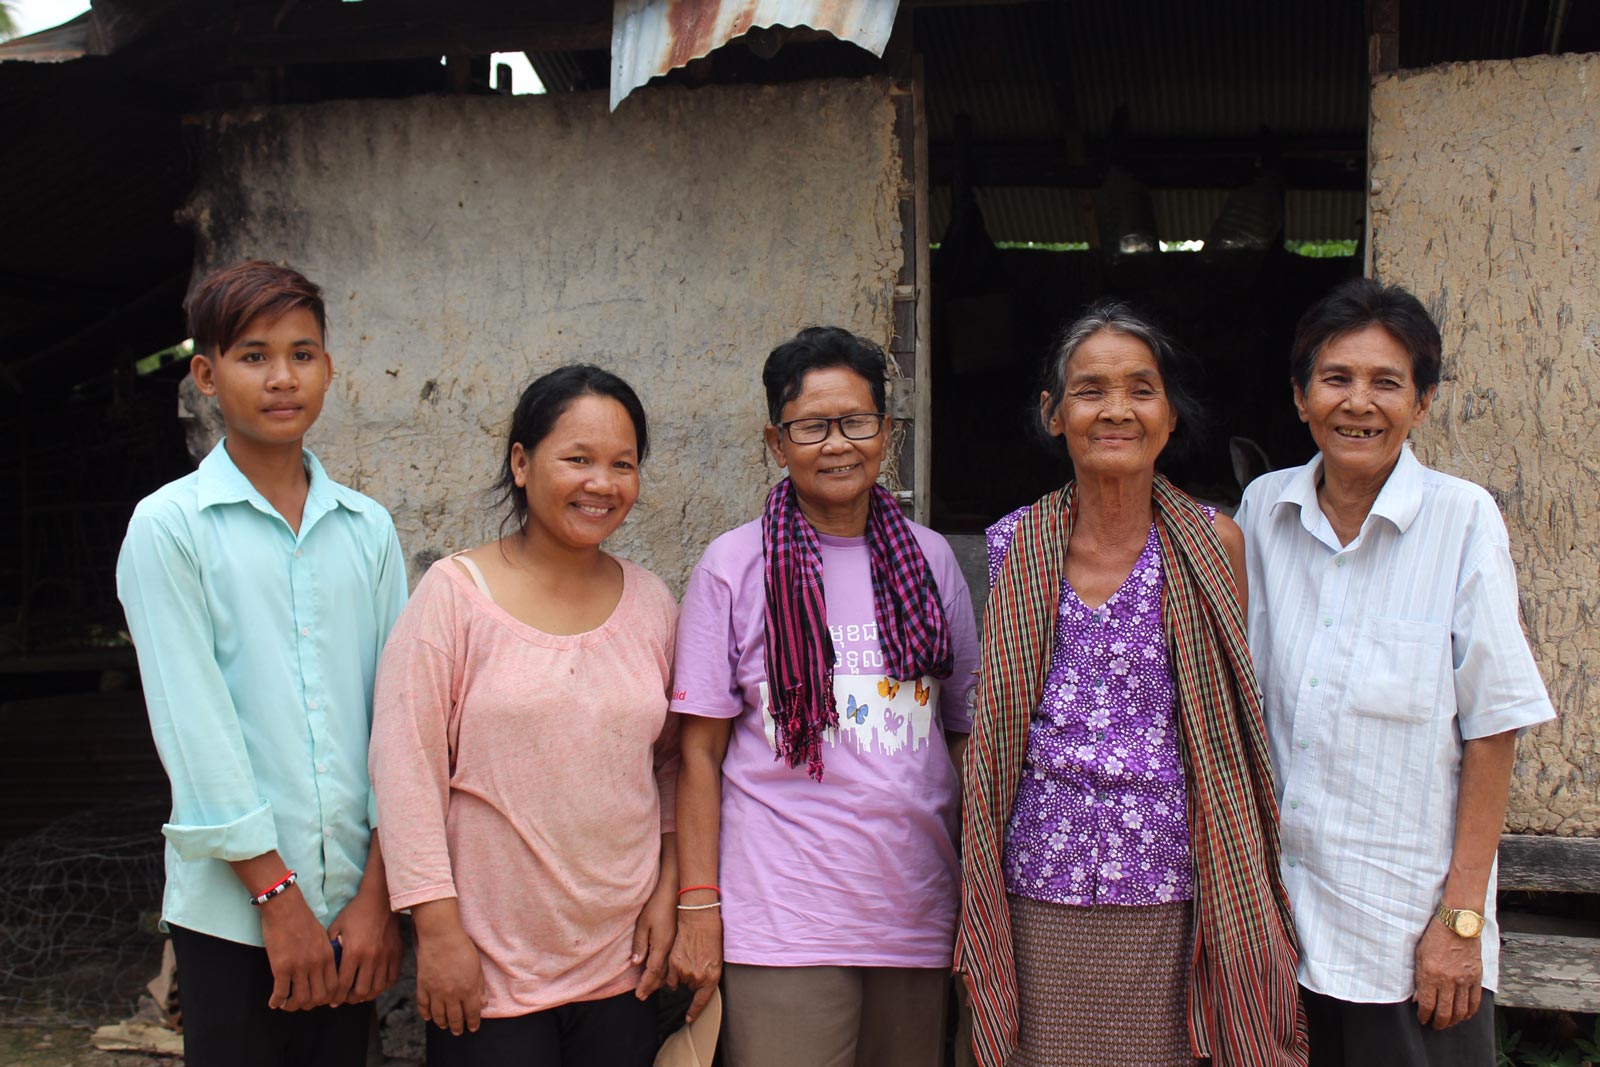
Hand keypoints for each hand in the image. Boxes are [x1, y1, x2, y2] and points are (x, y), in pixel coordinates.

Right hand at [258, 886, 338, 1010]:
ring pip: (300, 999)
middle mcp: (316, 963)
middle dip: (309, 1004)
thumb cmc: (301, 919)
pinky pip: (280, 993)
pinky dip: (277, 1002)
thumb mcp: (322, 936)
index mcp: (328, 956)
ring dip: (292, 1006)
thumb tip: (322, 972)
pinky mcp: (281, 967)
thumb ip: (325, 954)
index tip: (316, 998)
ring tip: (286, 1004)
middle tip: (299, 1002)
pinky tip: (273, 1002)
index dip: (325, 998)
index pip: (333, 987)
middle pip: (318, 997)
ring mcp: (299, 966)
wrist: (285, 907)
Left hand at [326, 882, 402, 1004]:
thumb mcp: (337, 927)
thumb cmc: (356, 912)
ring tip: (359, 994)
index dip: (336, 996)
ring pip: (377, 988)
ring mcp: (386, 956)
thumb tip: (323, 967)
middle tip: (344, 998)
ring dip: (366, 995)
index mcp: (353, 951)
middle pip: (361, 991)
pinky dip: (383, 986)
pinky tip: (375, 984)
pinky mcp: (397, 953)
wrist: (381, 898)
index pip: (343, 984)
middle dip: (350, 999)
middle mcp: (371, 957)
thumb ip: (330, 947)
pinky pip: (392, 978)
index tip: (331, 1000)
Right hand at [412, 901, 484, 1036]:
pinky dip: (425, 1013)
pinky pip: (423, 1005)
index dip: (473, 1022)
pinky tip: (429, 1017)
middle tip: (459, 1032)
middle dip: (458, 1027)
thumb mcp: (477, 966)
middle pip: (455, 1018)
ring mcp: (435, 991)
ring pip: (438, 1015)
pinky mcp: (423, 985)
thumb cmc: (462, 948)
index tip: (473, 1027)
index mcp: (467, 989)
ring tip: (445, 1026)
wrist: (440, 936)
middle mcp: (451, 994)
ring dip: (442, 1023)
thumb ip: (479, 986)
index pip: (471, 1013)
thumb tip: (482, 1003)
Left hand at [631, 879, 676, 999]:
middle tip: (643, 995)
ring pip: (670, 970)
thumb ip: (639, 944)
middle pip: (662, 975)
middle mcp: (671, 948)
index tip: (639, 995)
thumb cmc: (657, 904)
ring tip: (652, 986)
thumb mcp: (643, 923)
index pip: (651, 972)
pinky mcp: (680, 939)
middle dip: (652, 986)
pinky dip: (668, 971)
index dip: (645, 985)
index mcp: (661, 945)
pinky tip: (665, 971)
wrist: (676, 890)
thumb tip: (635, 963)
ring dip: (660, 980)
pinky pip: (674, 962)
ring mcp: (677, 944)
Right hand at [665, 906, 721, 1023]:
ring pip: (680, 982)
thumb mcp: (717, 959)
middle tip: (695, 964)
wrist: (700, 919)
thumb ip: (709, 975)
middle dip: (693, 979)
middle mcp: (698, 977)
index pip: (702, 1000)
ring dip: (682, 975)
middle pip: (691, 988)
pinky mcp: (674, 964)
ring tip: (688, 959)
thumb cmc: (711, 935)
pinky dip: (673, 973)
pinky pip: (670, 977)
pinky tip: (678, 961)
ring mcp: (685, 971)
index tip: (689, 1019)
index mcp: (712, 977)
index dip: (694, 1012)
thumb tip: (701, 985)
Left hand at [1414, 916, 1483, 1028]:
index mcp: (1431, 975)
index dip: (1424, 1016)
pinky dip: (1470, 1013)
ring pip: (1461, 1011)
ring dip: (1454, 1021)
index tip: (1422, 1019)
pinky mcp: (1476, 978)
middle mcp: (1448, 980)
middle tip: (1435, 1025)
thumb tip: (1419, 998)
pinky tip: (1464, 1016)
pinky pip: (1475, 1002)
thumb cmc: (1435, 937)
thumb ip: (1419, 979)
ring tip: (1448, 1023)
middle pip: (1445, 1012)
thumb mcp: (1419, 956)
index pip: (1427, 1005)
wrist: (1458, 924)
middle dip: (1439, 1023)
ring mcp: (1464, 980)